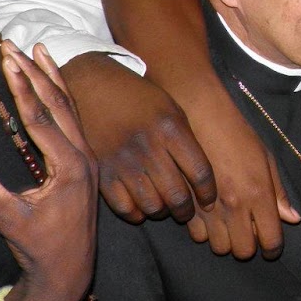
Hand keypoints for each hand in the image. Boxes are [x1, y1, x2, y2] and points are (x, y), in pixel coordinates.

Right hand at [0, 43, 98, 300]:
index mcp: (69, 166)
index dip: (22, 86)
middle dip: (34, 72)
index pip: (40, 117)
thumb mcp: (9, 217)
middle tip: (13, 45)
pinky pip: (73, 120)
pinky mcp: (83, 162)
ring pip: (69, 108)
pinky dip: (61, 97)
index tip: (7, 59)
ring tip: (39, 49)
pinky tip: (52, 81)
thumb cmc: (38, 247)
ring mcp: (86, 157)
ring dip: (52, 78)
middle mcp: (83, 155)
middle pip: (57, 104)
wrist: (69, 271)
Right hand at [61, 51, 216, 223]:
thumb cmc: (138, 98)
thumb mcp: (170, 107)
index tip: (208, 202)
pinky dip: (137, 213)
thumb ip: (186, 140)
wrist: (92, 87)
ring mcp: (123, 162)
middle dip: (186, 210)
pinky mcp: (102, 172)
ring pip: (152, 206)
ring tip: (163, 206)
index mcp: (171, 128)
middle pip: (177, 195)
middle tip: (186, 211)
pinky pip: (125, 208)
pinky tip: (141, 206)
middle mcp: (148, 147)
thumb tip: (201, 178)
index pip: (200, 172)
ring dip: (162, 212)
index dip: (208, 193)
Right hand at [179, 96, 300, 258]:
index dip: (272, 248)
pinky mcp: (187, 205)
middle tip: (247, 231)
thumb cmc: (239, 136)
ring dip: (225, 239)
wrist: (201, 118)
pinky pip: (197, 236)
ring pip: (219, 247)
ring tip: (227, 222)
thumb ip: (279, 193)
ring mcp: (209, 208)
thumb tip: (293, 219)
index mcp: (258, 194)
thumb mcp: (266, 160)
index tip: (271, 246)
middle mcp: (234, 205)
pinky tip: (209, 216)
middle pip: (243, 251)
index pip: (270, 241)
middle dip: (248, 245)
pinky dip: (205, 231)